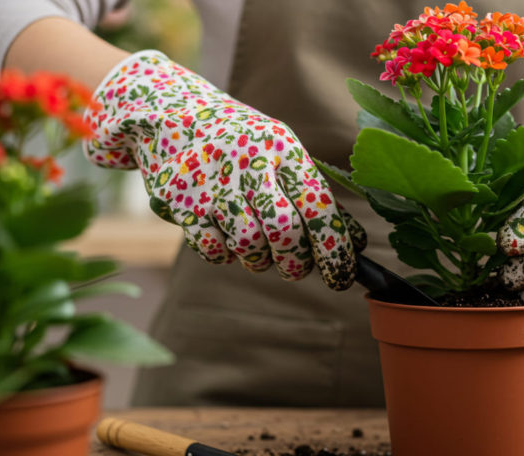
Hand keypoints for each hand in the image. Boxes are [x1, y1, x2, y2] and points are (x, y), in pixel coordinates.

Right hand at [84, 50, 362, 286]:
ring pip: (248, 244)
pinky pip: (213, 249)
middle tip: (296, 268)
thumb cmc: (242, 141)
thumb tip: (354, 244)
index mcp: (283, 147)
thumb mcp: (281, 152)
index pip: (318, 207)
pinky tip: (226, 238)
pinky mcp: (180, 200)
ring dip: (259, 260)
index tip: (342, 276)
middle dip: (296, 262)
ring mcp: (211, 180)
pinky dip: (225, 255)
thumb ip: (314, 195)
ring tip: (259, 251)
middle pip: (284, 231)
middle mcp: (249, 160)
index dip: (333, 248)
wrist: (168, 110)